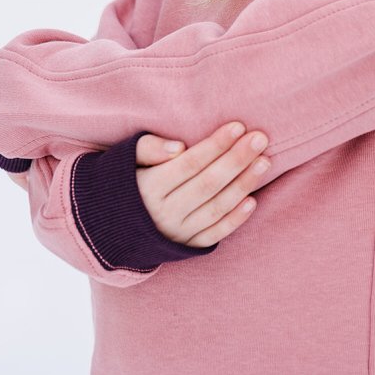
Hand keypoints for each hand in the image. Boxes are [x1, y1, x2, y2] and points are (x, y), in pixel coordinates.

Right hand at [134, 121, 269, 247]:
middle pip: (208, 184)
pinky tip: (253, 200)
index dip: (215, 145)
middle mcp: (164, 213)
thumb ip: (148, 148)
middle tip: (260, 139)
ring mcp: (177, 233)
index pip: (189, 164)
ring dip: (243, 185)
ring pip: (216, 208)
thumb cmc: (124, 181)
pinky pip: (214, 235)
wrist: (109, 225)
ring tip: (264, 162)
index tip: (238, 126)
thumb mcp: (125, 160)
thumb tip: (178, 147)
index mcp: (148, 188)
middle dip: (236, 160)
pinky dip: (235, 220)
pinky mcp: (186, 247)